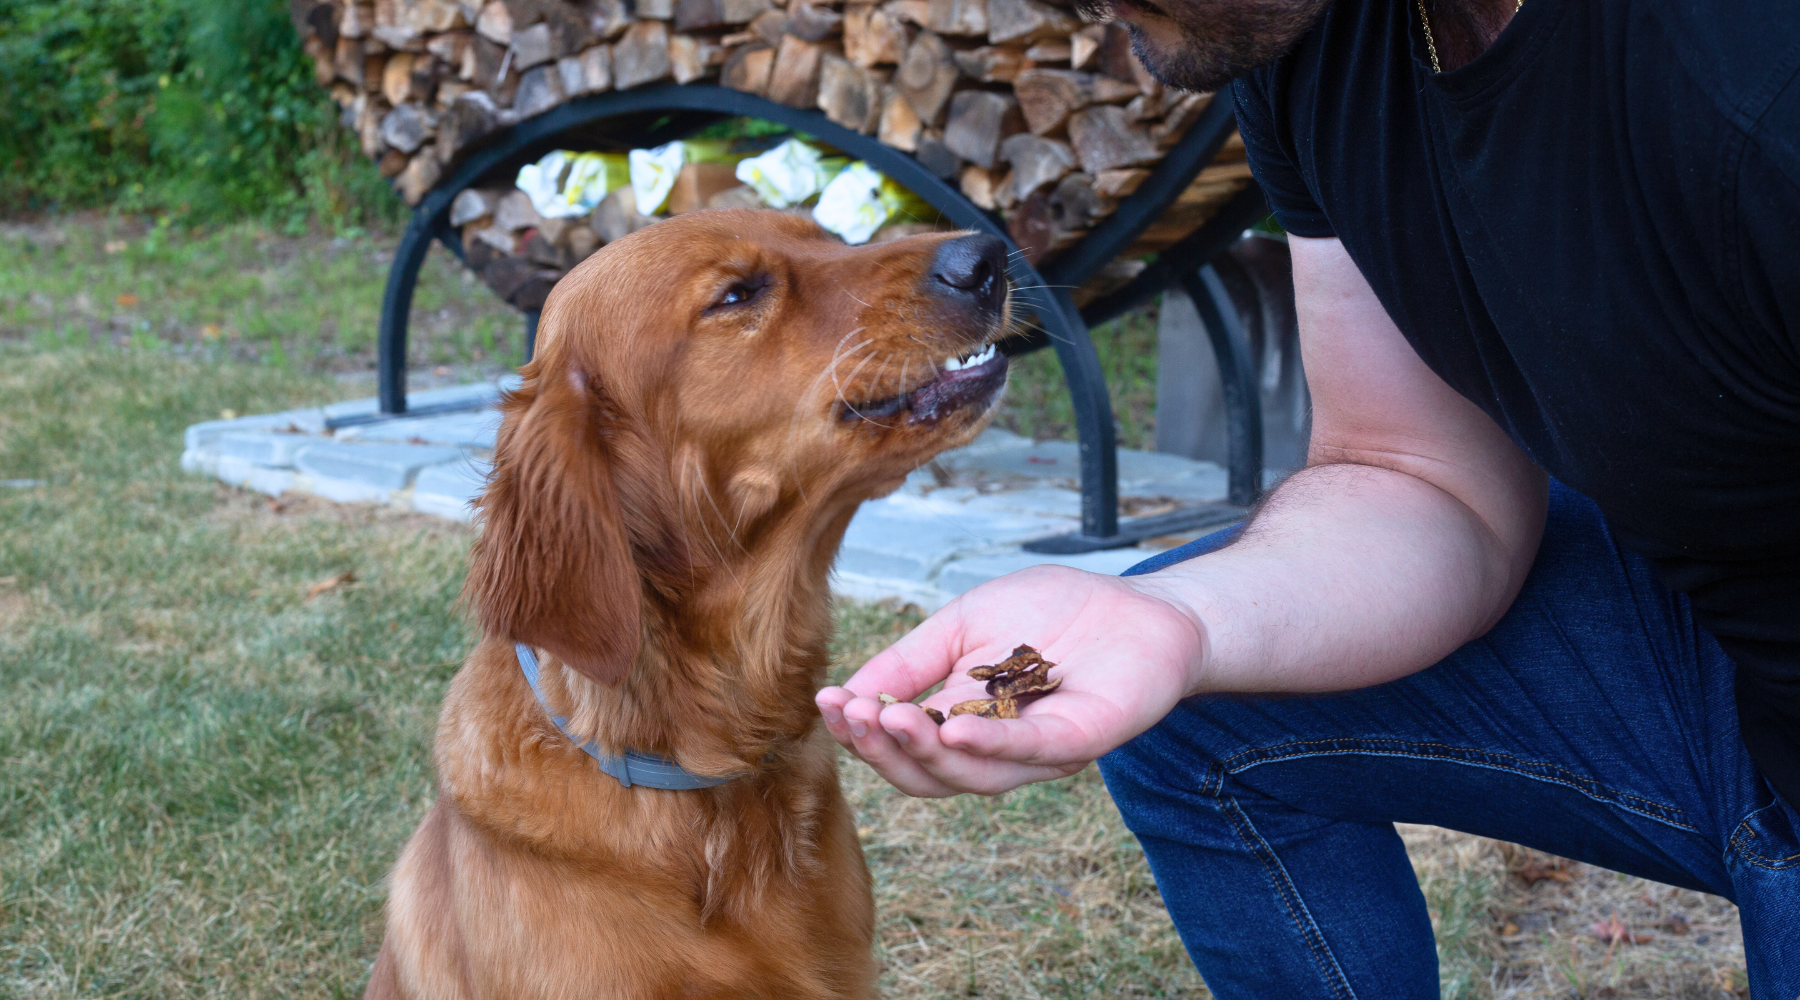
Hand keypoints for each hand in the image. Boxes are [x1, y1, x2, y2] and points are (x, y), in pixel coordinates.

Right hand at [816, 564, 1207, 796]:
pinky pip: (1027, 753)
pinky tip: (951, 727)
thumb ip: (912, 660)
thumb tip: (846, 693)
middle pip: (928, 775)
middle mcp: (996, 749)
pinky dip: (987, 744)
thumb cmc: (1054, 609)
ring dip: (924, 750)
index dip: (861, 732)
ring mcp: (1037, 752)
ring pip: (970, 774)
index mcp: (963, 721)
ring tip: (890, 720)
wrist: (1139, 604)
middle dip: (884, 748)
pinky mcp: (1079, 741)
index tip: (826, 703)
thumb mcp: (964, 623)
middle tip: (853, 716)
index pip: (903, 745)